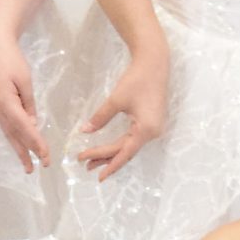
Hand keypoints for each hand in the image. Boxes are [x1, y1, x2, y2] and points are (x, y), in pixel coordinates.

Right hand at [0, 31, 49, 172]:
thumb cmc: (10, 59)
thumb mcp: (24, 79)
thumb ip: (29, 102)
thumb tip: (33, 123)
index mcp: (5, 103)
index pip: (24, 128)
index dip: (35, 143)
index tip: (46, 156)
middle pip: (14, 136)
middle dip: (26, 153)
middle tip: (37, 169)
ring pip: (8, 133)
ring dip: (18, 149)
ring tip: (27, 165)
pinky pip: (6, 125)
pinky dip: (13, 137)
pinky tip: (19, 144)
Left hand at [72, 45, 167, 180]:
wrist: (154, 63)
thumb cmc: (136, 80)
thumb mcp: (116, 100)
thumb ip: (100, 118)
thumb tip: (85, 131)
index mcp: (146, 130)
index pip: (123, 153)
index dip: (108, 164)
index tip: (97, 176)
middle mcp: (153, 132)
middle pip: (125, 150)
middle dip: (105, 158)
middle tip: (85, 165)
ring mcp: (154, 128)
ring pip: (130, 146)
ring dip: (112, 153)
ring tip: (92, 161)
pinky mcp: (152, 122)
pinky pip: (135, 139)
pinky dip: (121, 144)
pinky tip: (110, 148)